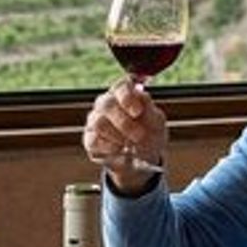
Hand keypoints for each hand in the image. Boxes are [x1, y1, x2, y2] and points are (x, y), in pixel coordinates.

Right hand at [83, 77, 166, 192]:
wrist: (143, 160)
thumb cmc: (149, 135)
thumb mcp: (157, 123)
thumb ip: (150, 110)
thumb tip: (142, 95)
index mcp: (124, 94)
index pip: (121, 86)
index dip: (127, 97)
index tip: (137, 112)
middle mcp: (106, 103)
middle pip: (106, 104)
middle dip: (124, 122)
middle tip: (138, 135)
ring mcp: (95, 120)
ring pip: (99, 123)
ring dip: (118, 136)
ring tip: (130, 145)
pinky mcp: (90, 139)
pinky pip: (94, 141)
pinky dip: (110, 148)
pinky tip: (120, 151)